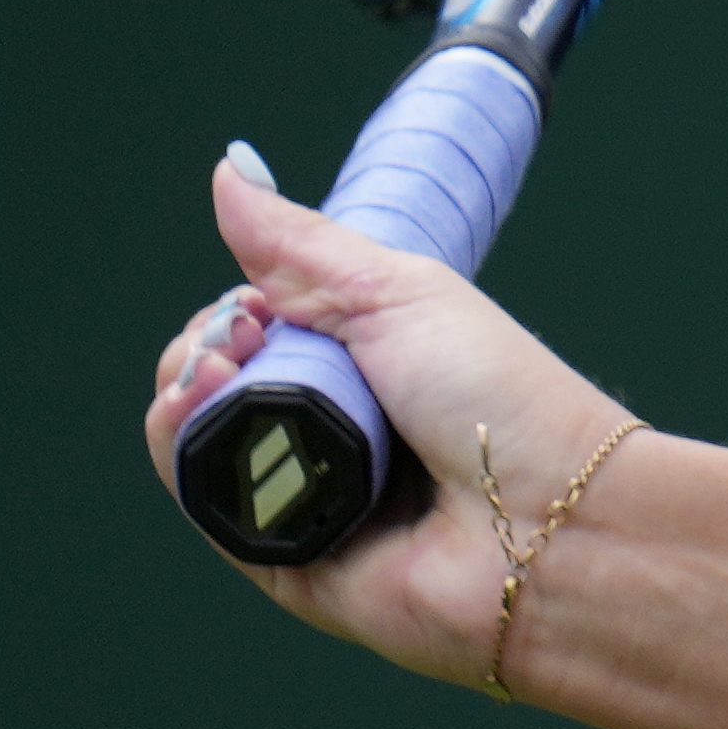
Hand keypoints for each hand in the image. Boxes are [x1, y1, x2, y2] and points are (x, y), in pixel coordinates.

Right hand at [146, 146, 640, 692]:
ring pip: (195, 447)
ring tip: (210, 372)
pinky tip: (191, 413)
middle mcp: (329, 435)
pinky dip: (182, 456)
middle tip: (235, 339)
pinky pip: (208, 509)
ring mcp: (305, 499)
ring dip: (180, 397)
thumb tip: (230, 166)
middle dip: (197, 352)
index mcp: (361, 372)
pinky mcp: (284, 562)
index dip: (229, 316)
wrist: (546, 510)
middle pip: (210, 389)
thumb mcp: (394, 294)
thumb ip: (301, 245)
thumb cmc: (495, 395)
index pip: (251, 338)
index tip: (249, 304)